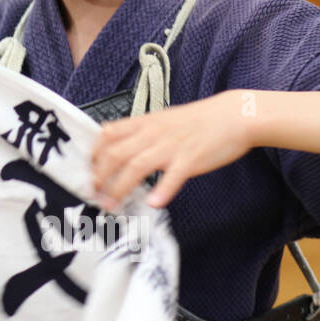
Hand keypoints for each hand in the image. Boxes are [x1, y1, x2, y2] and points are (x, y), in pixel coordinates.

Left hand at [91, 90, 252, 209]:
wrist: (233, 114)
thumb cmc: (198, 120)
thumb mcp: (162, 120)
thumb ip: (141, 132)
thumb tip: (119, 146)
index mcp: (144, 123)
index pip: (107, 134)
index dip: (93, 154)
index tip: (86, 171)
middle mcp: (153, 133)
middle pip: (116, 153)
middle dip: (100, 176)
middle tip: (93, 195)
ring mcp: (171, 146)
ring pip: (137, 166)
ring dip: (120, 188)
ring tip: (111, 206)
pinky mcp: (191, 158)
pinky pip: (174, 175)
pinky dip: (162, 189)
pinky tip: (153, 203)